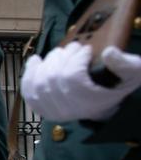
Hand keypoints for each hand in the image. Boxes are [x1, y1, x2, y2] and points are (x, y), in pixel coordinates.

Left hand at [22, 43, 140, 121]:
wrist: (106, 106)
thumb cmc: (118, 85)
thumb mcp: (133, 73)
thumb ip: (125, 64)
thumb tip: (108, 53)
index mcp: (90, 102)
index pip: (72, 78)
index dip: (76, 59)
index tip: (86, 49)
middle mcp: (70, 110)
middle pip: (53, 78)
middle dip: (62, 56)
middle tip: (74, 47)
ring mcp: (54, 112)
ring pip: (40, 82)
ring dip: (49, 61)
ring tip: (61, 53)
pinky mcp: (43, 110)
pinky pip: (29, 91)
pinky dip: (29, 74)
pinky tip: (35, 61)